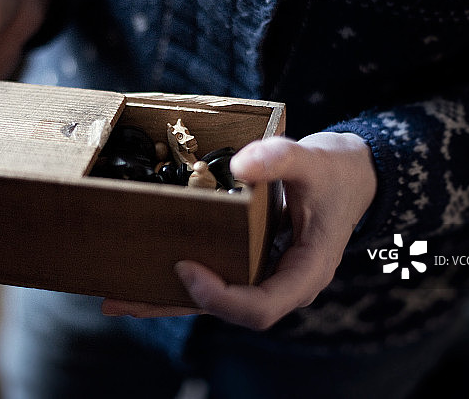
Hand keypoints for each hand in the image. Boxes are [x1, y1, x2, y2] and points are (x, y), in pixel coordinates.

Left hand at [102, 132, 376, 329]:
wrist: (352, 174)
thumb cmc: (337, 171)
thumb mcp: (314, 160)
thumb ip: (280, 159)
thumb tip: (240, 164)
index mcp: (305, 273)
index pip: (260, 307)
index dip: (221, 297)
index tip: (185, 268)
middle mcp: (282, 284)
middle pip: (225, 310)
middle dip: (174, 305)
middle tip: (121, 301)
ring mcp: (266, 276)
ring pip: (214, 299)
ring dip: (167, 298)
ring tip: (117, 298)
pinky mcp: (253, 263)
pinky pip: (216, 277)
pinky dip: (180, 279)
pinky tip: (143, 273)